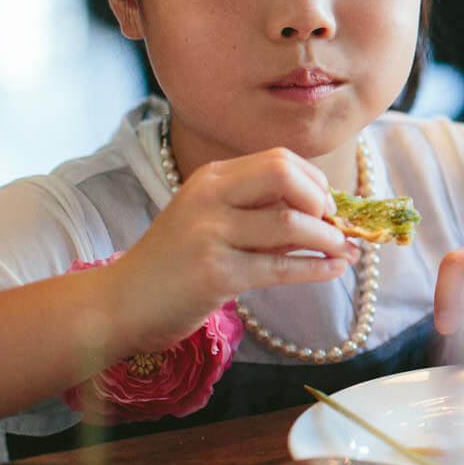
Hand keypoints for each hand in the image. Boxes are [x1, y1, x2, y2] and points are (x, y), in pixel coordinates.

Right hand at [108, 148, 357, 354]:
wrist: (119, 304)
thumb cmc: (175, 264)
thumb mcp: (213, 221)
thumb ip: (260, 211)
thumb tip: (328, 215)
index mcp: (212, 178)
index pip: (279, 159)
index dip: (315, 181)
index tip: (329, 206)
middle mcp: (209, 197)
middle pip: (286, 176)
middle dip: (323, 200)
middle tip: (335, 226)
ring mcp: (210, 233)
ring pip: (290, 223)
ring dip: (328, 239)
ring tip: (344, 252)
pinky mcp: (216, 273)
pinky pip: (281, 266)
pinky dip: (316, 268)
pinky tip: (334, 270)